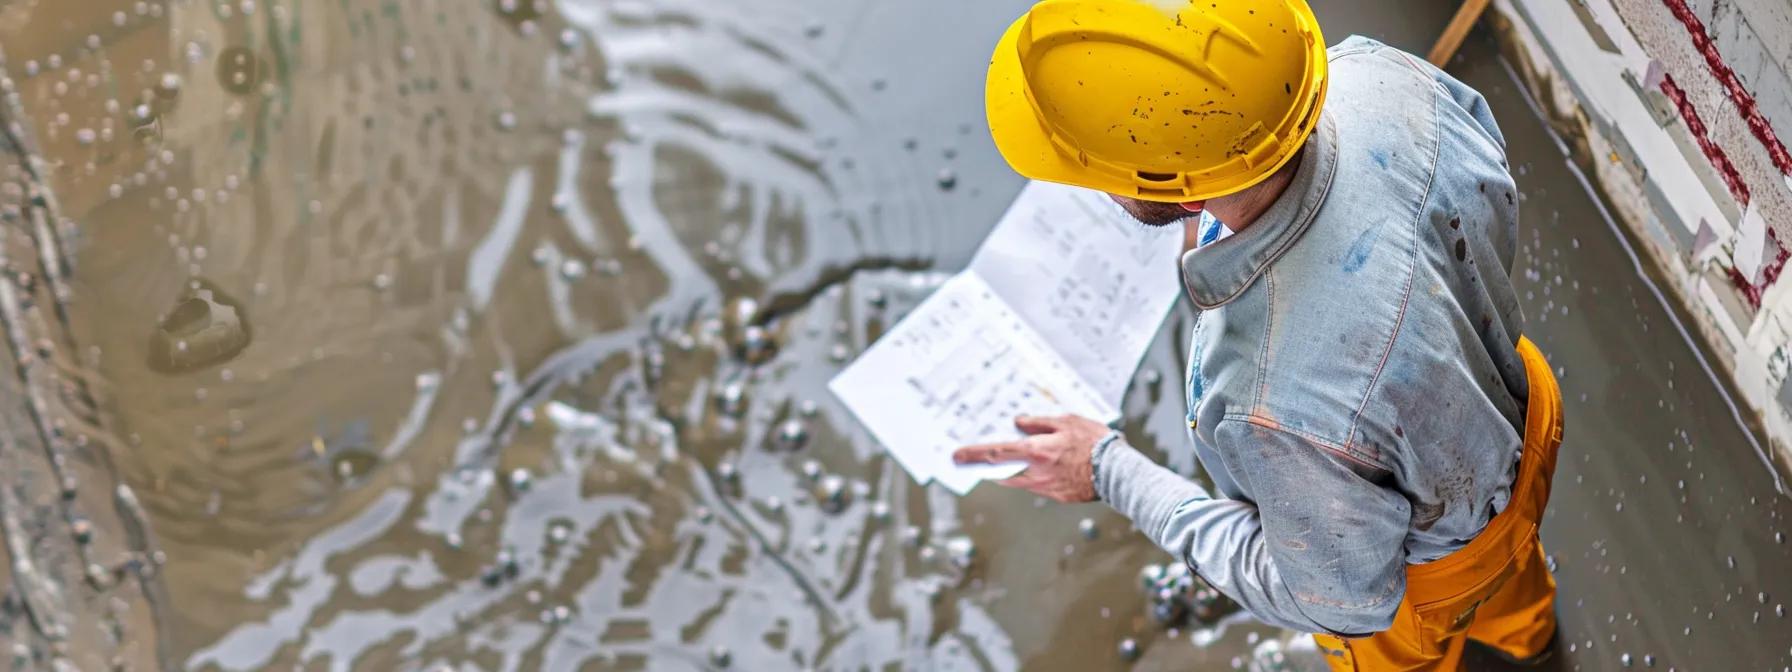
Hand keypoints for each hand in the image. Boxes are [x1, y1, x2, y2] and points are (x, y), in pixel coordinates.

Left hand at [952, 415, 1111, 502]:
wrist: (1117, 472)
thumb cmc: (1095, 443)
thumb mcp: (1067, 421)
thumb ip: (1039, 423)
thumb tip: (1019, 422)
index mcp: (1036, 451)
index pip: (996, 453)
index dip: (973, 454)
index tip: (956, 456)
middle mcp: (1035, 472)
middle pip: (1002, 470)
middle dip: (985, 465)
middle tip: (972, 460)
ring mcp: (1045, 487)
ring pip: (1019, 478)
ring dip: (1014, 470)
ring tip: (1022, 460)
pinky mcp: (1056, 496)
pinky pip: (1037, 485)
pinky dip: (1035, 476)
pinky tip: (1046, 468)